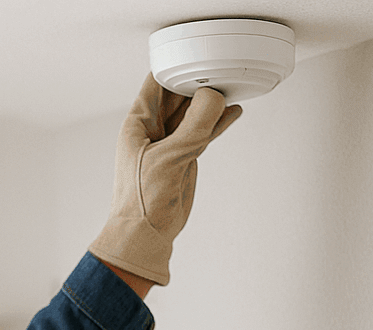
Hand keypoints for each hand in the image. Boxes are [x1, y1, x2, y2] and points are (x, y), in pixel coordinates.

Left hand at [88, 75, 242, 287]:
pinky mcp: (185, 158)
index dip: (174, 65)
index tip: (195, 51)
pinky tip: (233, 110)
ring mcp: (171, 144)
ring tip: (231, 83)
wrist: (145, 235)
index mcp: (139, 123)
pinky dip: (218, 122)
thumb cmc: (142, 200)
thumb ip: (194, 127)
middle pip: (178, 94)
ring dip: (211, 100)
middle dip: (197, 79)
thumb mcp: (169, 158)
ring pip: (194, 113)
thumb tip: (214, 97)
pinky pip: (204, 133)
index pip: (156, 83)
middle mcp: (154, 130)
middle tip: (220, 65)